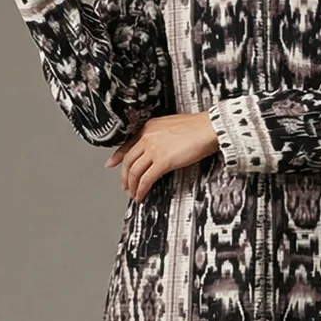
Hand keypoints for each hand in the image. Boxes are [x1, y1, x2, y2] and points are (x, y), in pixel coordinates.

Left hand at [106, 112, 220, 199]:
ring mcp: (154, 149)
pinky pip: (146, 179)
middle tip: (125, 185)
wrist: (209, 128)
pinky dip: (141, 189)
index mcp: (149, 127)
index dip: (118, 156)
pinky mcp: (162, 162)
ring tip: (133, 194)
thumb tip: (159, 147)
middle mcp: (147, 137)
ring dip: (132, 186)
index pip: (128, 144)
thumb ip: (160, 135)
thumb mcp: (171, 125)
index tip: (112, 163)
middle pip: (129, 160)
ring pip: (135, 172)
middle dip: (125, 176)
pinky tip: (141, 195)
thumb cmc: (197, 126)